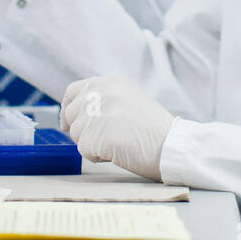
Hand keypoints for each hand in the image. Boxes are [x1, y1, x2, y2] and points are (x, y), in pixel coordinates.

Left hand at [60, 74, 176, 179]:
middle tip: (107, 139)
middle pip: (72, 115)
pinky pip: (84, 150)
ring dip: (92, 144)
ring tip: (119, 143)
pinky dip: (98, 156)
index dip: (68, 109)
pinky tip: (118, 151)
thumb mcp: (130, 99)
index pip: (74, 91)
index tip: (68, 123)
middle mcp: (101, 93)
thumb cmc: (155, 129)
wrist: (172, 145)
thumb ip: (105, 100)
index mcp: (110, 82)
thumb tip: (80, 112)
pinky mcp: (96, 135)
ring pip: (76, 134)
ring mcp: (98, 113)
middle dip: (83, 131)